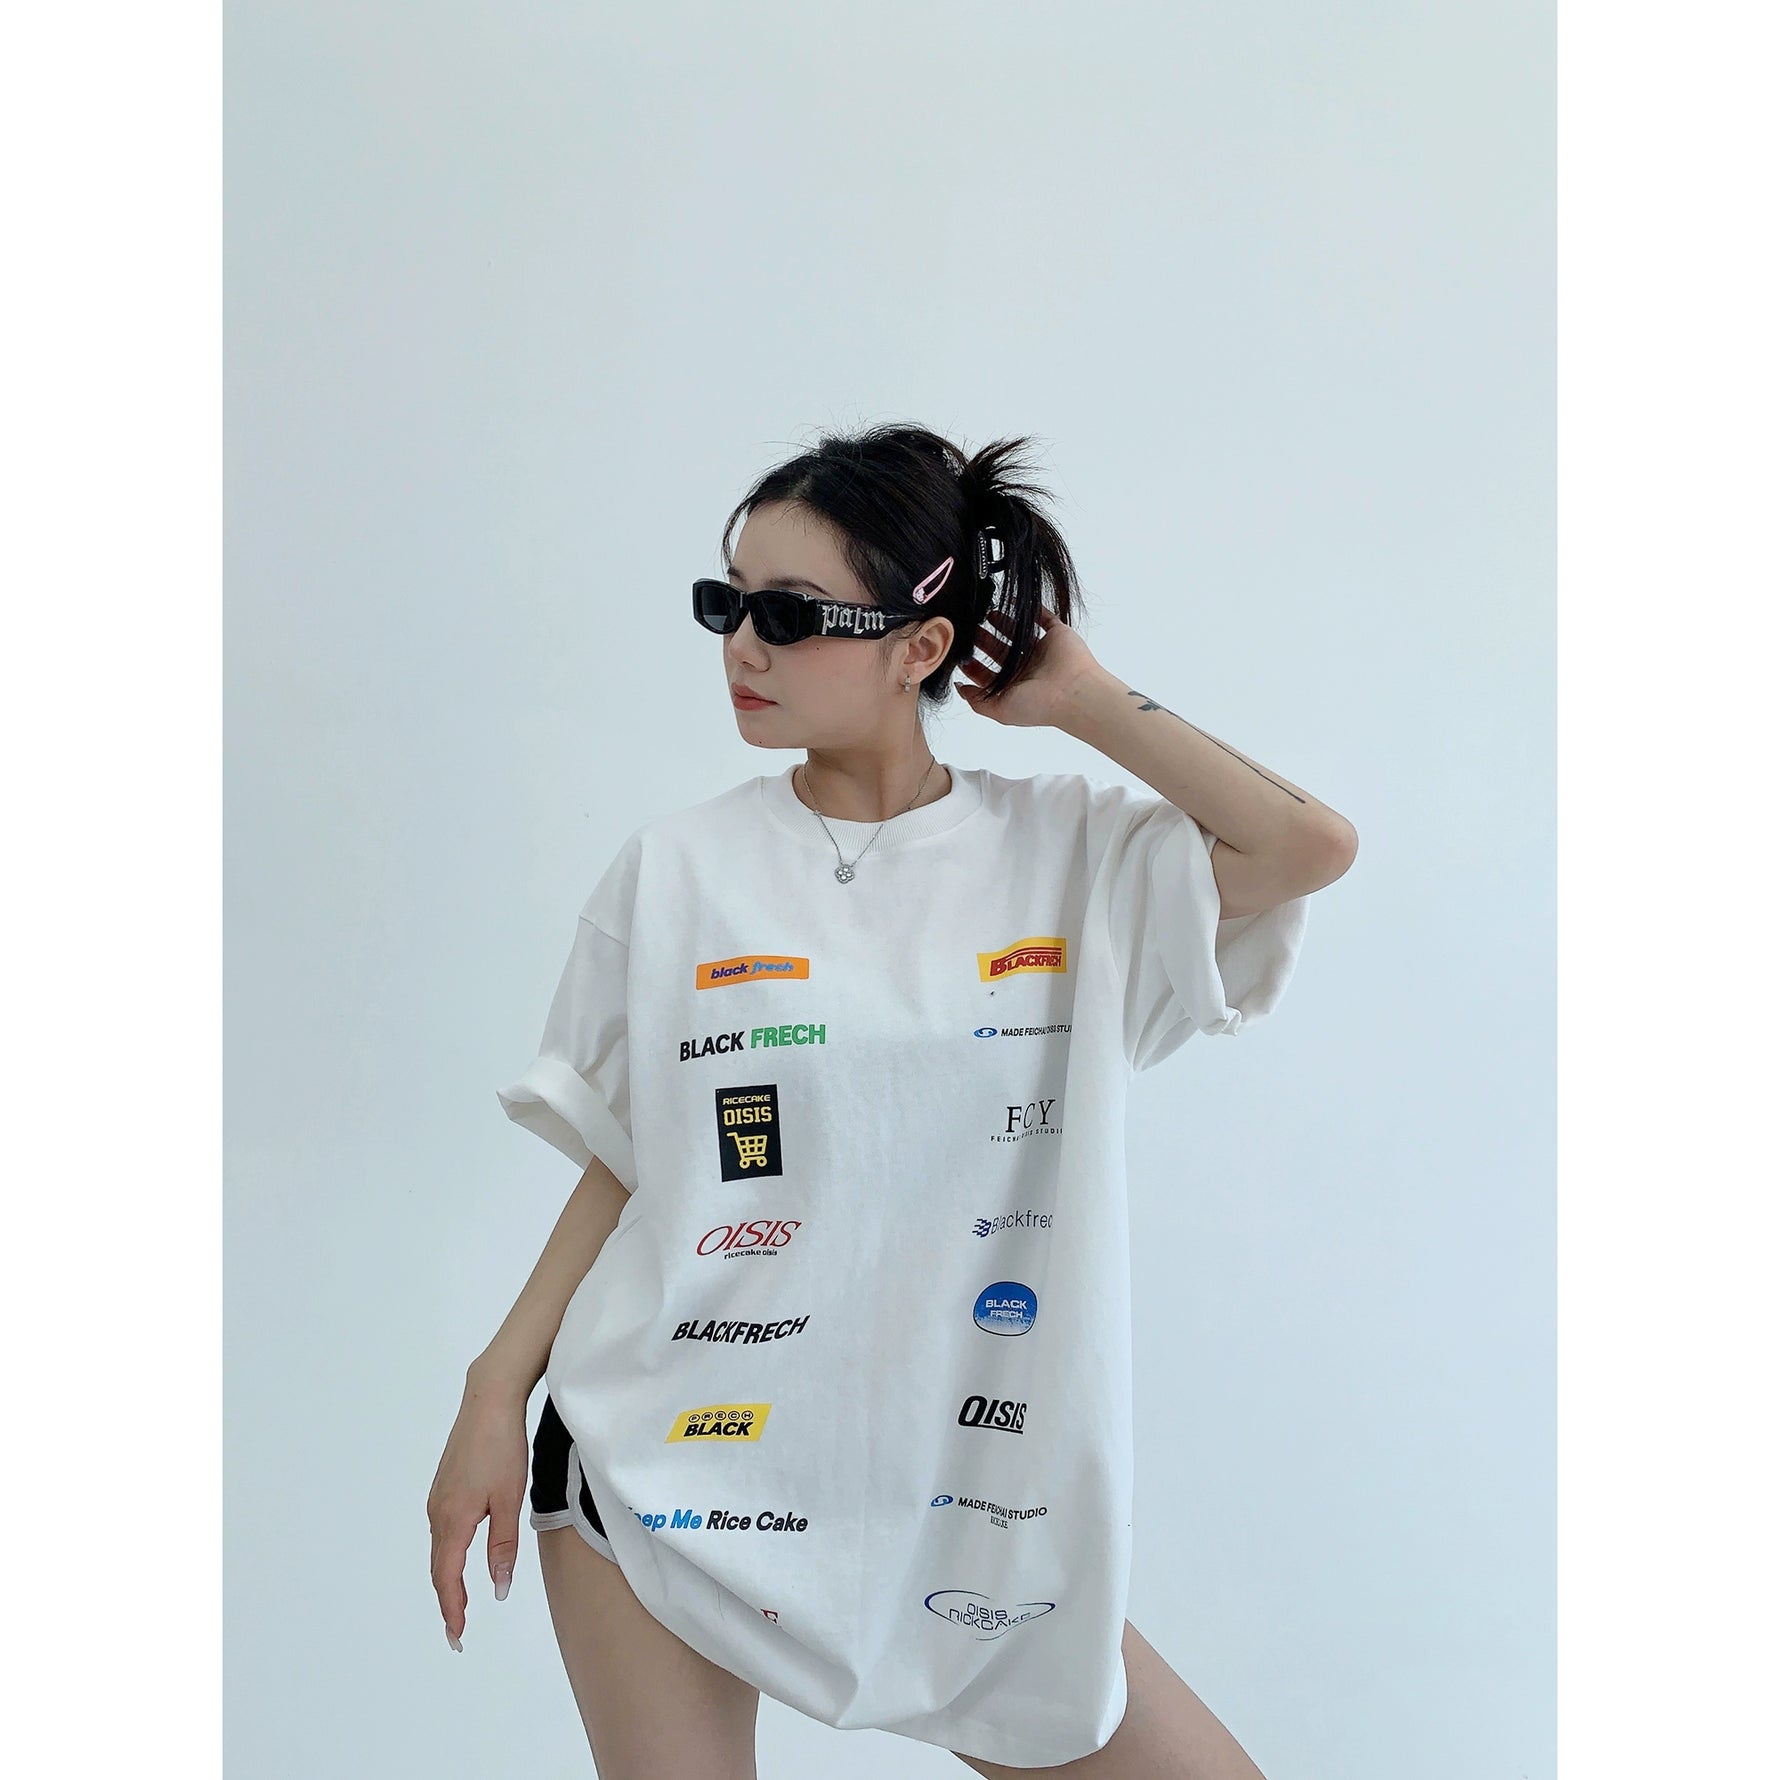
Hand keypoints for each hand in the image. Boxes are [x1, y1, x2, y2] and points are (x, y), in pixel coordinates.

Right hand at [427, 1374, 530, 1651]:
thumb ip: (502, 1547)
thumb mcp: (509, 1500)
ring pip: (439, 1548)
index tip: (457, 1636)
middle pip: (439, 1567)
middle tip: (457, 1630)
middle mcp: (438, 1512)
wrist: (489, 1401)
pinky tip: (459, 1557)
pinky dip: (448, 1553)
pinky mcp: (444, 1486)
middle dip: (447, 1600)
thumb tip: (498, 1588)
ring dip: (447, 1577)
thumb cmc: (503, 1447)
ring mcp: (438, 1497)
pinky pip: (442, 1530)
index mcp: (453, 1519)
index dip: (452, 1609)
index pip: (447, 1577)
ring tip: (459, 1602)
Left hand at [952, 601, 1107, 729]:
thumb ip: (976, 701)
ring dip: (1002, 623)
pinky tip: (1016, 602)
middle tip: (969, 628)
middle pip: (999, 651)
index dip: (973, 665)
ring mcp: (1042, 651)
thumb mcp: (999, 709)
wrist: (1073, 692)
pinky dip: (1032, 610)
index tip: (960, 654)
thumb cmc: (1038, 704)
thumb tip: (959, 688)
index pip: (988, 674)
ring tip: (986, 613)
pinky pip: (1044, 618)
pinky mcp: (1057, 634)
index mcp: (1015, 687)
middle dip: (983, 640)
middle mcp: (1027, 669)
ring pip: (1018, 633)